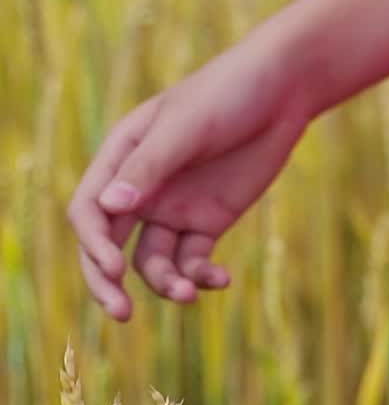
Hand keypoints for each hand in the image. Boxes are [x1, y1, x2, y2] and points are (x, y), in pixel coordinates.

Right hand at [67, 34, 310, 320]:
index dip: (94, 245)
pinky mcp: (210, 220)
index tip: (114, 268)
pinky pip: (194, 260)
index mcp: (120, 158)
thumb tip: (110, 206)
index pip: (90, 211)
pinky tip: (220, 279)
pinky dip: (201, 276)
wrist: (282, 90)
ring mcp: (175, 207)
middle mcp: (141, 189)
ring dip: (166, 284)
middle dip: (109, 283)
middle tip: (122, 314)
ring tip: (191, 293)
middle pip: (109, 246)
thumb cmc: (227, 94)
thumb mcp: (188, 126)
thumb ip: (151, 166)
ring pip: (153, 262)